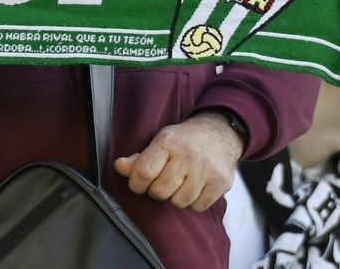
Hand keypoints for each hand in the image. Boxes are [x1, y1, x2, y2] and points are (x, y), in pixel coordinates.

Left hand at [114, 112, 242, 210]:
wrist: (219, 133)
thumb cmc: (184, 140)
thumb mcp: (159, 141)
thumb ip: (139, 158)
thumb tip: (119, 167)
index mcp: (168, 142)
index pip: (144, 171)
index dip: (136, 184)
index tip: (138, 184)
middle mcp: (188, 156)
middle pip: (160, 191)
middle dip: (155, 191)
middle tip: (160, 183)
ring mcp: (206, 170)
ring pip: (179, 202)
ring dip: (174, 197)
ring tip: (178, 184)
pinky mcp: (220, 183)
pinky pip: (198, 207)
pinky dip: (192, 203)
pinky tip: (193, 189)